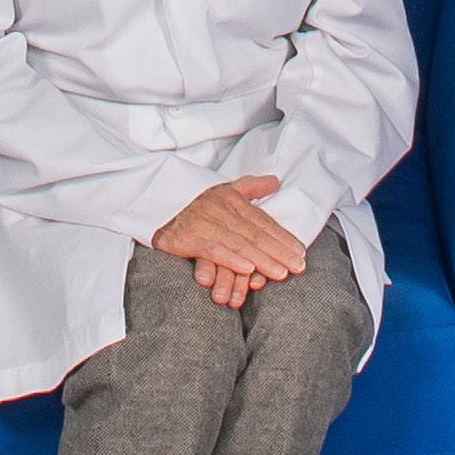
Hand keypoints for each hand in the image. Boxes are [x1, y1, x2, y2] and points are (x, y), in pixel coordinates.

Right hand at [151, 175, 308, 312]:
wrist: (154, 204)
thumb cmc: (194, 203)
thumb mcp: (223, 189)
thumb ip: (251, 187)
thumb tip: (275, 181)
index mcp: (231, 199)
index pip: (262, 221)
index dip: (282, 237)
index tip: (300, 252)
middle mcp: (220, 209)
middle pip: (255, 234)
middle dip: (278, 251)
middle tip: (297, 267)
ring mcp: (204, 222)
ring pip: (239, 243)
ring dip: (261, 259)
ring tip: (280, 273)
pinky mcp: (188, 237)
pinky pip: (214, 250)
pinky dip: (231, 259)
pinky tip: (248, 269)